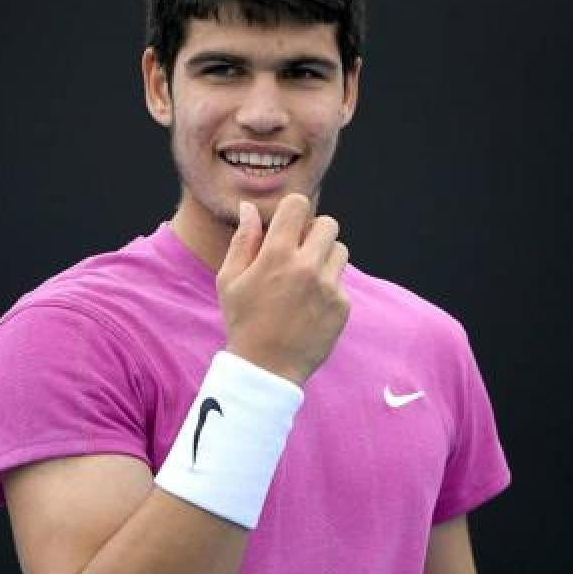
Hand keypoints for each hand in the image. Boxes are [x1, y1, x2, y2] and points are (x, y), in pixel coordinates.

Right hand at [217, 194, 349, 385]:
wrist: (266, 369)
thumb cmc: (243, 321)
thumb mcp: (230, 280)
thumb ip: (242, 240)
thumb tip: (250, 208)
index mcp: (277, 254)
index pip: (298, 205)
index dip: (293, 211)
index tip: (287, 226)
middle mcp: (307, 266)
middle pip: (328, 223)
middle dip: (314, 232)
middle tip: (300, 251)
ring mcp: (328, 287)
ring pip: (340, 250)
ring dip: (325, 257)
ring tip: (306, 278)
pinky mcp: (342, 306)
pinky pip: (342, 281)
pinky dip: (329, 287)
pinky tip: (310, 305)